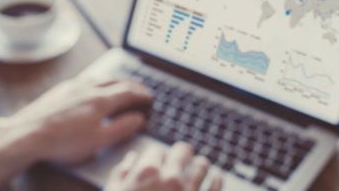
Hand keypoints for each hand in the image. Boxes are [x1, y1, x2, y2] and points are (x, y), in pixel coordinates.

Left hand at [9, 78, 152, 163]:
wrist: (28, 133)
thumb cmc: (63, 141)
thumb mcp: (99, 140)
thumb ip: (121, 128)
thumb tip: (138, 119)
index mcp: (101, 100)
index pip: (128, 91)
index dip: (142, 94)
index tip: (150, 97)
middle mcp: (88, 88)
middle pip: (116, 80)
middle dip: (131, 83)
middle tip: (140, 88)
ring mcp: (72, 86)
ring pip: (100, 78)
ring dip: (115, 80)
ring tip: (120, 84)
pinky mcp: (60, 89)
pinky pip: (85, 79)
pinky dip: (98, 81)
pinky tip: (94, 86)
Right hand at [106, 142, 222, 190]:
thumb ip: (121, 173)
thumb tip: (131, 160)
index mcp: (147, 172)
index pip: (156, 150)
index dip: (156, 156)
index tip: (157, 162)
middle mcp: (171, 179)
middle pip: (183, 151)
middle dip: (181, 152)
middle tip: (183, 155)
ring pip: (202, 166)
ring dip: (200, 165)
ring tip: (200, 165)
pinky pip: (216, 187)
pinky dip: (216, 179)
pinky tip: (216, 176)